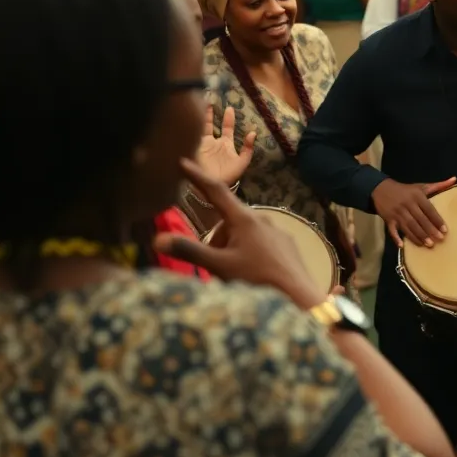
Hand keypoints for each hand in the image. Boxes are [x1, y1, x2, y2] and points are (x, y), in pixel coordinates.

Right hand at [156, 159, 325, 307]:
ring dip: (232, 249)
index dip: (197, 176)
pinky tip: (253, 274)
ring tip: (234, 275)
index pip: (216, 190)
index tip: (183, 161)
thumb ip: (190, 251)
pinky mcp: (286, 244)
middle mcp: (261, 219)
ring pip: (243, 234)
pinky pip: (259, 243)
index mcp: (243, 219)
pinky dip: (248, 254)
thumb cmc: (257, 279)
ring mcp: (276, 231)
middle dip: (216, 240)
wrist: (299, 296)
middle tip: (214, 265)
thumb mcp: (220, 266)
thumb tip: (158, 238)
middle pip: (227, 222)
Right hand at [195, 106, 256, 187]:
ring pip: (200, 127)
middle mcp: (213, 142)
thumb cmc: (228, 176)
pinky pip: (192, 134)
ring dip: (200, 116)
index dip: (229, 118)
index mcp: (225, 144)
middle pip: (211, 123)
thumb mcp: (242, 162)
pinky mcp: (192, 147)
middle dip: (210, 113)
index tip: (229, 107)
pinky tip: (190, 117)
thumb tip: (253, 132)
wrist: (212, 186)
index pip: (227, 127)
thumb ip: (248, 148)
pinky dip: (191, 126)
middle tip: (210, 99)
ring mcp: (201, 144)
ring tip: (199, 103)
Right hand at [371, 177, 456, 247]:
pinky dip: (396, 238)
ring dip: (418, 236)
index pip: (429, 209)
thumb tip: (455, 179)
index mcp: (416, 196)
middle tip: (439, 239)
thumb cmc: (406, 190)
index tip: (445, 230)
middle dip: (430, 230)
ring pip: (409, 226)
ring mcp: (397, 213)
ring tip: (428, 244)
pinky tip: (402, 246)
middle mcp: (407, 205)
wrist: (381, 189)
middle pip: (420, 220)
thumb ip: (439, 185)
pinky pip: (392, 230)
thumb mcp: (421, 186)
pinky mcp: (388, 220)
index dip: (437, 220)